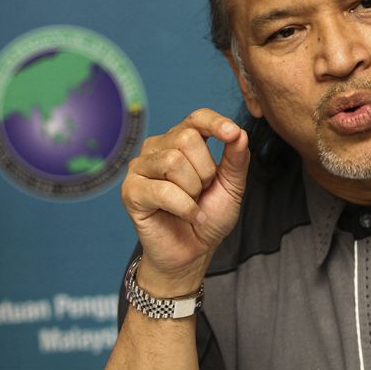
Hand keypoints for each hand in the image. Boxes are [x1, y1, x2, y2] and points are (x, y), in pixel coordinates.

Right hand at [120, 108, 249, 294]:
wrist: (194, 251)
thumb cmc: (210, 214)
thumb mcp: (232, 185)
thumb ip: (237, 158)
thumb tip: (239, 133)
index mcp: (182, 140)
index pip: (197, 118)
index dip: (215, 123)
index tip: (232, 134)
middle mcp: (158, 148)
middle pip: (185, 138)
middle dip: (205, 169)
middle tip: (203, 190)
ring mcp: (141, 168)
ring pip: (172, 161)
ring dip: (193, 189)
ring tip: (193, 202)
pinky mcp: (131, 192)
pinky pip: (163, 190)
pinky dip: (185, 207)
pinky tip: (190, 215)